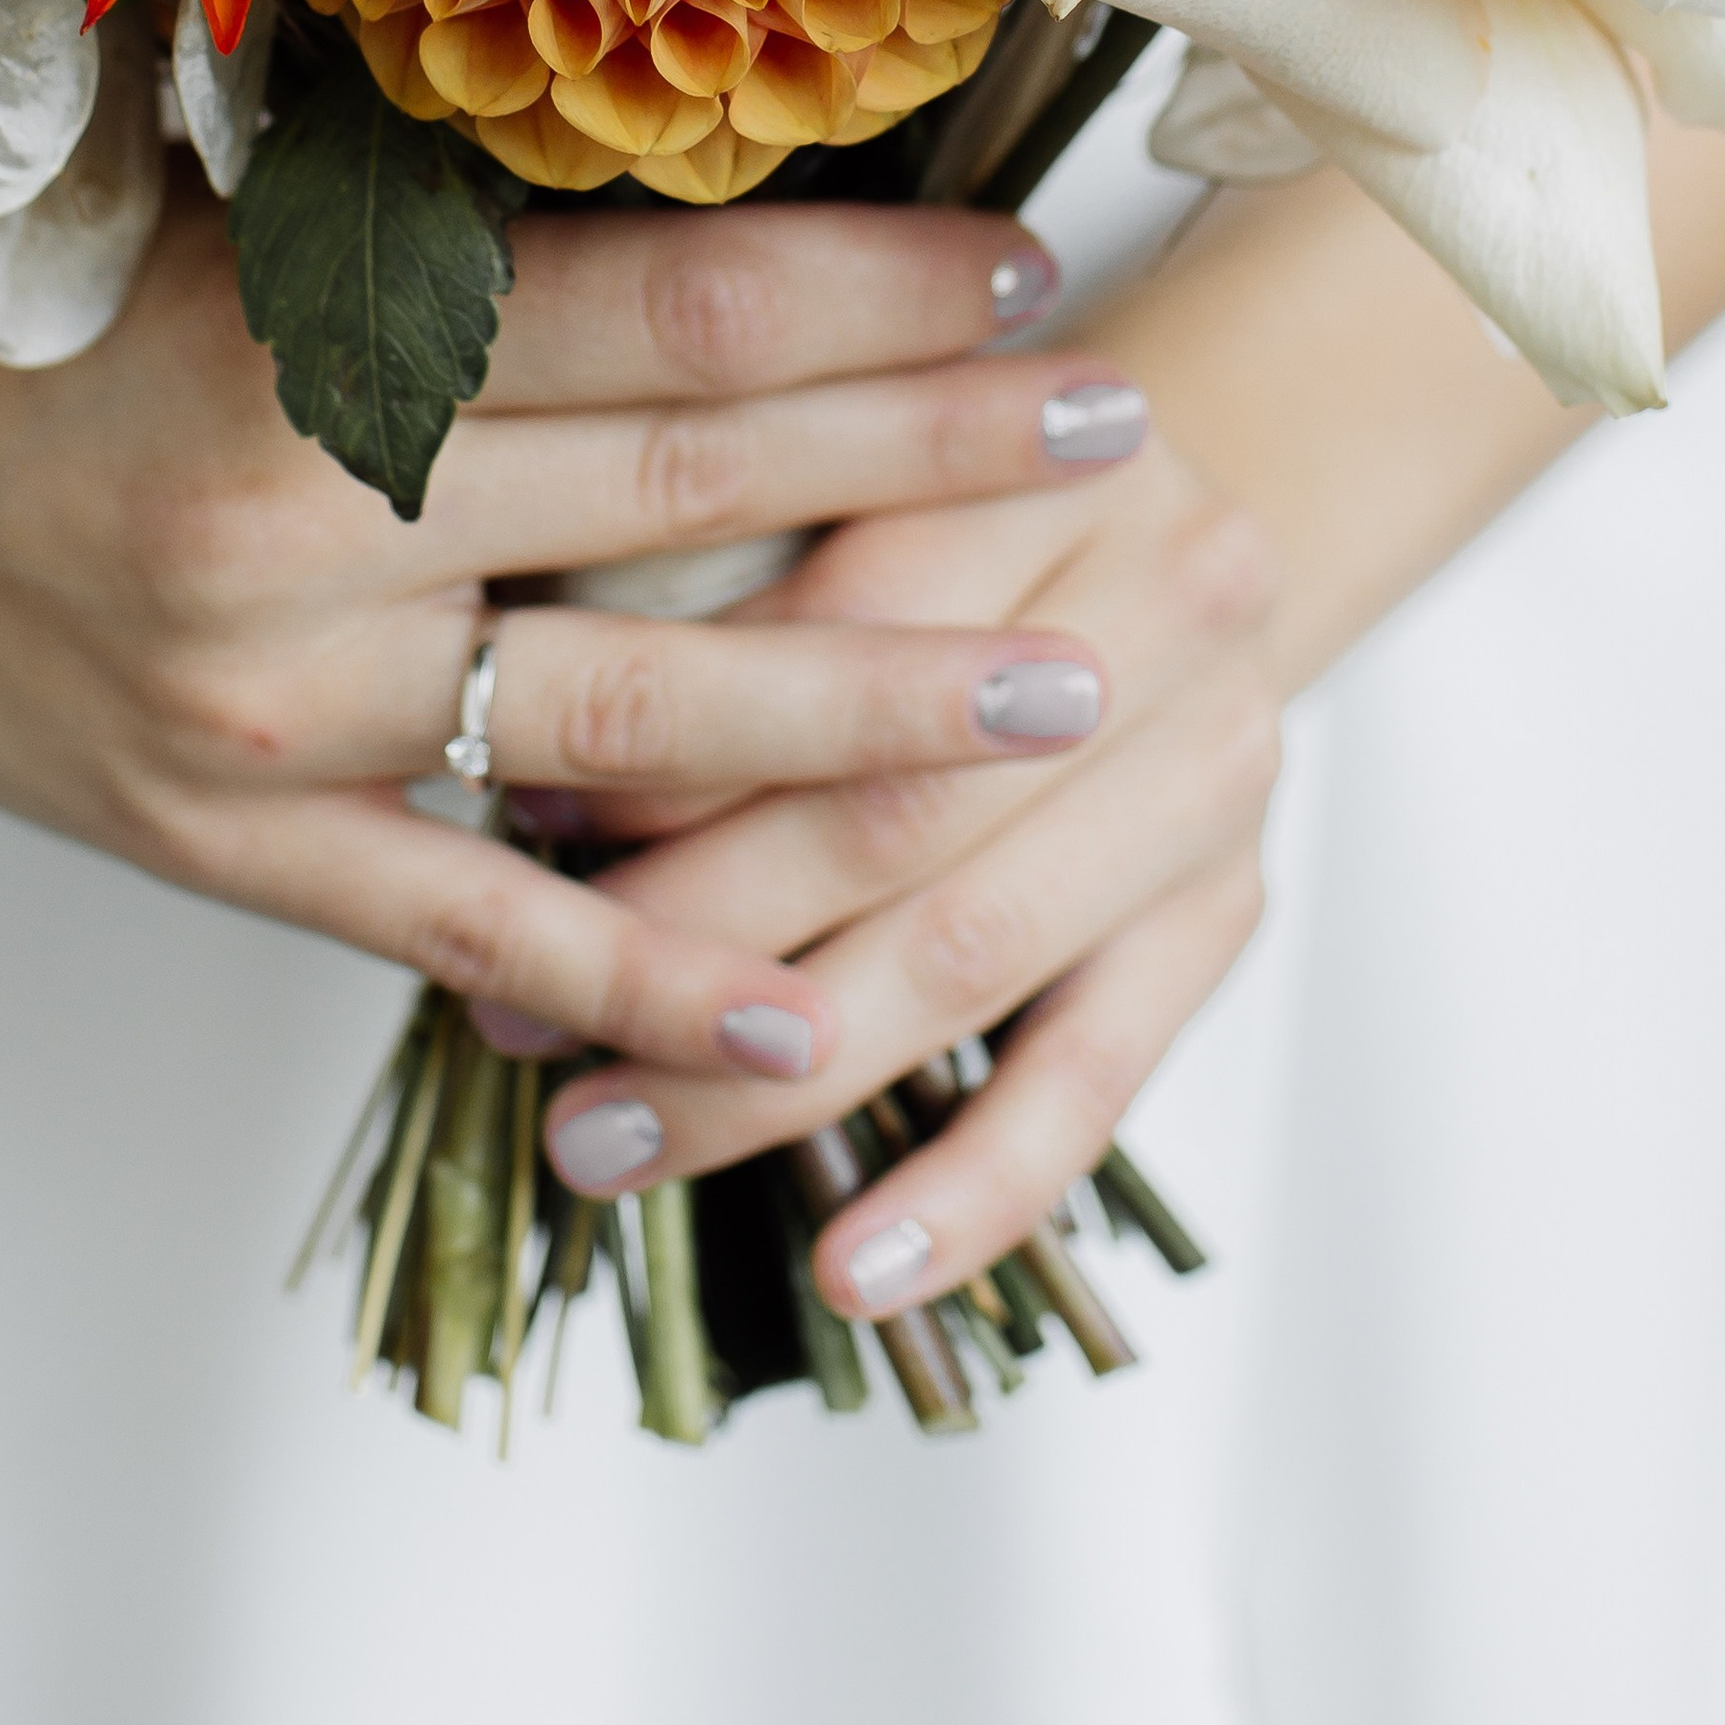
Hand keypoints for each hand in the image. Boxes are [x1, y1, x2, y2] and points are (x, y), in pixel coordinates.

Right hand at [0, 0, 1133, 1083]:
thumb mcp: (197, 175)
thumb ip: (422, 193)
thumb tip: (673, 138)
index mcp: (307, 325)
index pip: (660, 309)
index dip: (865, 300)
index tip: (1024, 282)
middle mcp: (305, 522)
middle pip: (691, 489)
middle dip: (924, 469)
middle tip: (1120, 447)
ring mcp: (270, 707)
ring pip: (624, 722)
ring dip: (857, 713)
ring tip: (1055, 700)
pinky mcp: (221, 835)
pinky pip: (462, 923)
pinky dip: (637, 980)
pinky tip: (812, 1017)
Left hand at [531, 421, 1282, 1310]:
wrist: (1155, 519)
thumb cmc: (933, 489)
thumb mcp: (837, 458)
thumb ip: (716, 557)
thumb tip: (508, 760)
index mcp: (1051, 451)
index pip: (833, 624)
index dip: (661, 734)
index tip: (494, 823)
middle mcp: (1171, 595)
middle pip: (899, 805)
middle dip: (688, 934)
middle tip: (513, 1024)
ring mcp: (1218, 763)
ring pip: (973, 951)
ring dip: (775, 1079)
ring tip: (603, 1145)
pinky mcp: (1230, 905)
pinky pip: (1100, 1077)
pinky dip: (971, 1190)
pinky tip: (853, 1272)